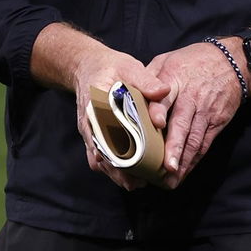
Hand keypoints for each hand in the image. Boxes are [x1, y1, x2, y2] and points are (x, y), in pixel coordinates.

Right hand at [70, 47, 170, 191]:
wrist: (87, 66)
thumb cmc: (110, 67)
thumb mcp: (129, 67)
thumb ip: (145, 80)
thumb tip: (163, 91)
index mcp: (97, 104)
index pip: (108, 129)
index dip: (120, 147)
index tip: (136, 161)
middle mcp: (90, 121)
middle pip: (102, 151)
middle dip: (119, 169)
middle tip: (139, 182)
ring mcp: (89, 131)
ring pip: (99, 159)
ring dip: (115, 173)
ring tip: (136, 184)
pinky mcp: (92, 136)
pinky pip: (97, 157)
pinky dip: (110, 169)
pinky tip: (126, 177)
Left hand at [146, 40, 247, 189]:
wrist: (232, 61)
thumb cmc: (193, 61)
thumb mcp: (168, 59)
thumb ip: (148, 77)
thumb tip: (127, 94)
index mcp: (174, 79)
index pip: (165, 96)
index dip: (159, 110)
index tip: (155, 124)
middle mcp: (191, 97)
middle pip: (182, 124)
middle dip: (174, 147)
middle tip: (165, 168)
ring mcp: (205, 111)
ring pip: (195, 139)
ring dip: (184, 161)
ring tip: (171, 179)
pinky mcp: (216, 121)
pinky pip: (205, 143)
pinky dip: (195, 159)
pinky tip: (184, 172)